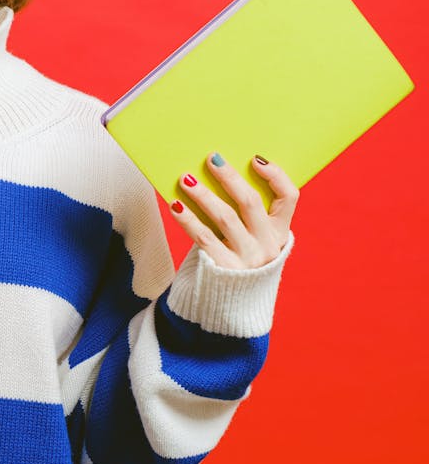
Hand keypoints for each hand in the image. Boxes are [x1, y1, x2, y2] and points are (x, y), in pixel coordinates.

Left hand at [170, 153, 297, 269]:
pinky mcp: (224, 268)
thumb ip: (247, 216)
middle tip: (211, 159)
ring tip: (186, 178)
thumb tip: (219, 175)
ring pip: (224, 217)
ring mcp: (247, 258)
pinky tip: (175, 204)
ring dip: (203, 194)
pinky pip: (203, 237)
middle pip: (250, 203)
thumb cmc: (238, 260)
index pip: (289, 197)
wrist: (229, 304)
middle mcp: (267, 245)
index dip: (275, 175)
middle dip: (230, 177)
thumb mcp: (253, 240)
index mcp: (279, 232)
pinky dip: (187, 218)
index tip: (255, 159)